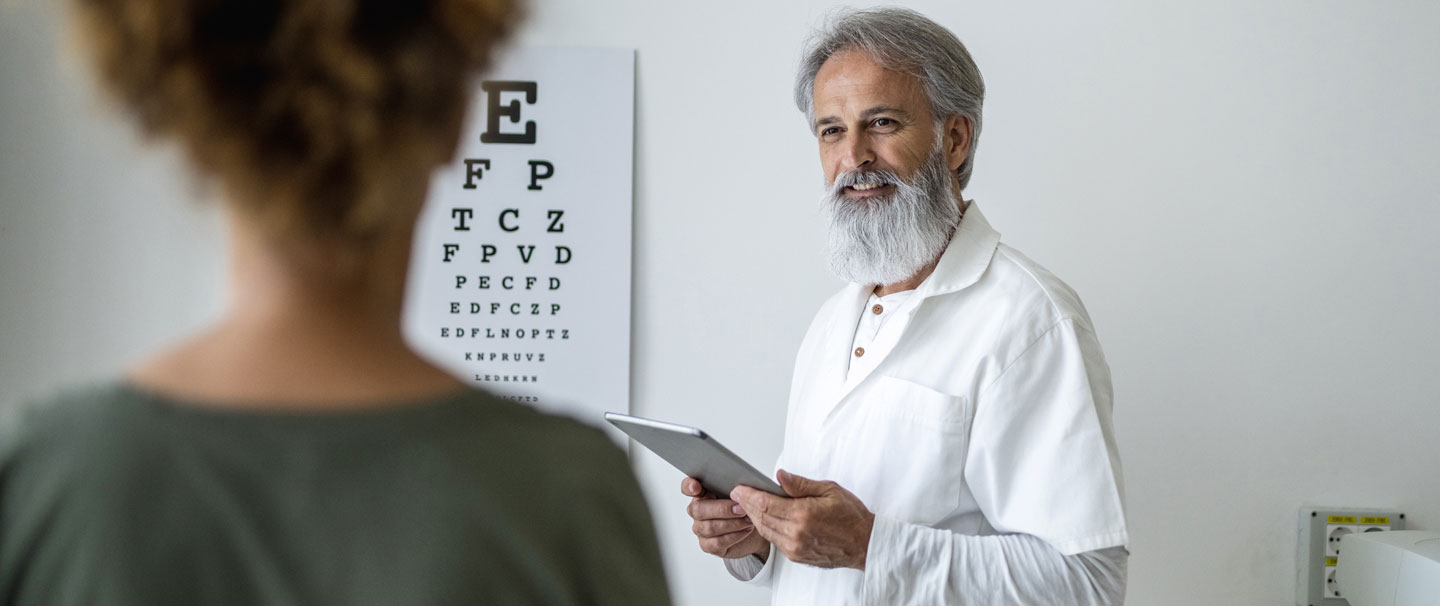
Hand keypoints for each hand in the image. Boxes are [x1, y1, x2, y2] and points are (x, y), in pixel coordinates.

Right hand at [682, 477, 770, 559]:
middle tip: (741, 508)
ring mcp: (700, 528)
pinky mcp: (707, 545)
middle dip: (722, 509)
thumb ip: (737, 487)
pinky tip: (745, 530)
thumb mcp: (743, 494)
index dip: (689, 486)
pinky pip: (717, 542)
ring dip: (733, 523)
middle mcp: (698, 510)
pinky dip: (734, 536)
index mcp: (703, 493)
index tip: (696, 487)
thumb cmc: (745, 508)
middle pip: (698, 510)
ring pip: (709, 527)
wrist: (755, 530)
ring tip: (748, 520)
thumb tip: (741, 487)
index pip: (687, 486)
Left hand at [730, 469, 874, 569]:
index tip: (739, 489)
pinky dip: (766, 528)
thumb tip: (780, 476)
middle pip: (761, 517)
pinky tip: (764, 519)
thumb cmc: (851, 516)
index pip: (766, 504)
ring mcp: (795, 547)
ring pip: (765, 530)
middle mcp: (796, 533)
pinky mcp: (796, 556)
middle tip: (738, 494)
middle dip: (747, 504)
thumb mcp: (829, 490)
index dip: (749, 495)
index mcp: (803, 514)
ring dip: (754, 517)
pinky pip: (774, 540)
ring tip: (747, 504)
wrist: (864, 544)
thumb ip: (801, 484)